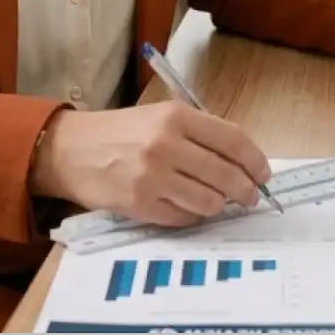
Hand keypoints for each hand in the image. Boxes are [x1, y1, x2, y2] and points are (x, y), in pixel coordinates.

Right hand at [27, 101, 272, 227]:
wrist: (71, 150)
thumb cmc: (121, 132)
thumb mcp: (160, 116)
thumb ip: (199, 134)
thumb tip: (242, 162)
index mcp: (176, 117)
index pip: (233, 140)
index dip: (255, 161)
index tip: (263, 174)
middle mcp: (167, 144)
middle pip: (227, 175)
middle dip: (246, 191)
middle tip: (249, 197)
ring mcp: (153, 176)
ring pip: (210, 202)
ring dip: (218, 205)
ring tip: (213, 201)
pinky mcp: (140, 204)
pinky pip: (184, 218)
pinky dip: (192, 216)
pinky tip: (186, 207)